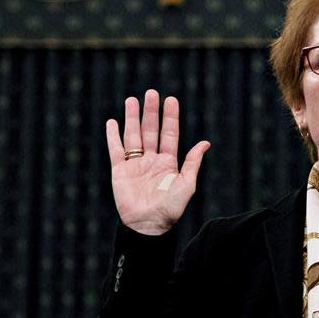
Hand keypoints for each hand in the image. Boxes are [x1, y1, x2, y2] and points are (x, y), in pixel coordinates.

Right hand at [105, 90, 209, 234]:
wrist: (148, 225)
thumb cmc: (170, 208)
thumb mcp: (187, 184)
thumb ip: (192, 162)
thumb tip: (205, 143)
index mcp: (169, 162)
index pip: (169, 134)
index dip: (170, 117)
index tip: (170, 99)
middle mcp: (152, 160)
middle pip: (151, 130)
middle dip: (151, 112)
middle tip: (151, 93)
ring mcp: (135, 164)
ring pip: (133, 135)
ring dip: (132, 118)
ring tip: (132, 100)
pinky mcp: (120, 171)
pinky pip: (116, 150)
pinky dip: (113, 136)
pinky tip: (113, 122)